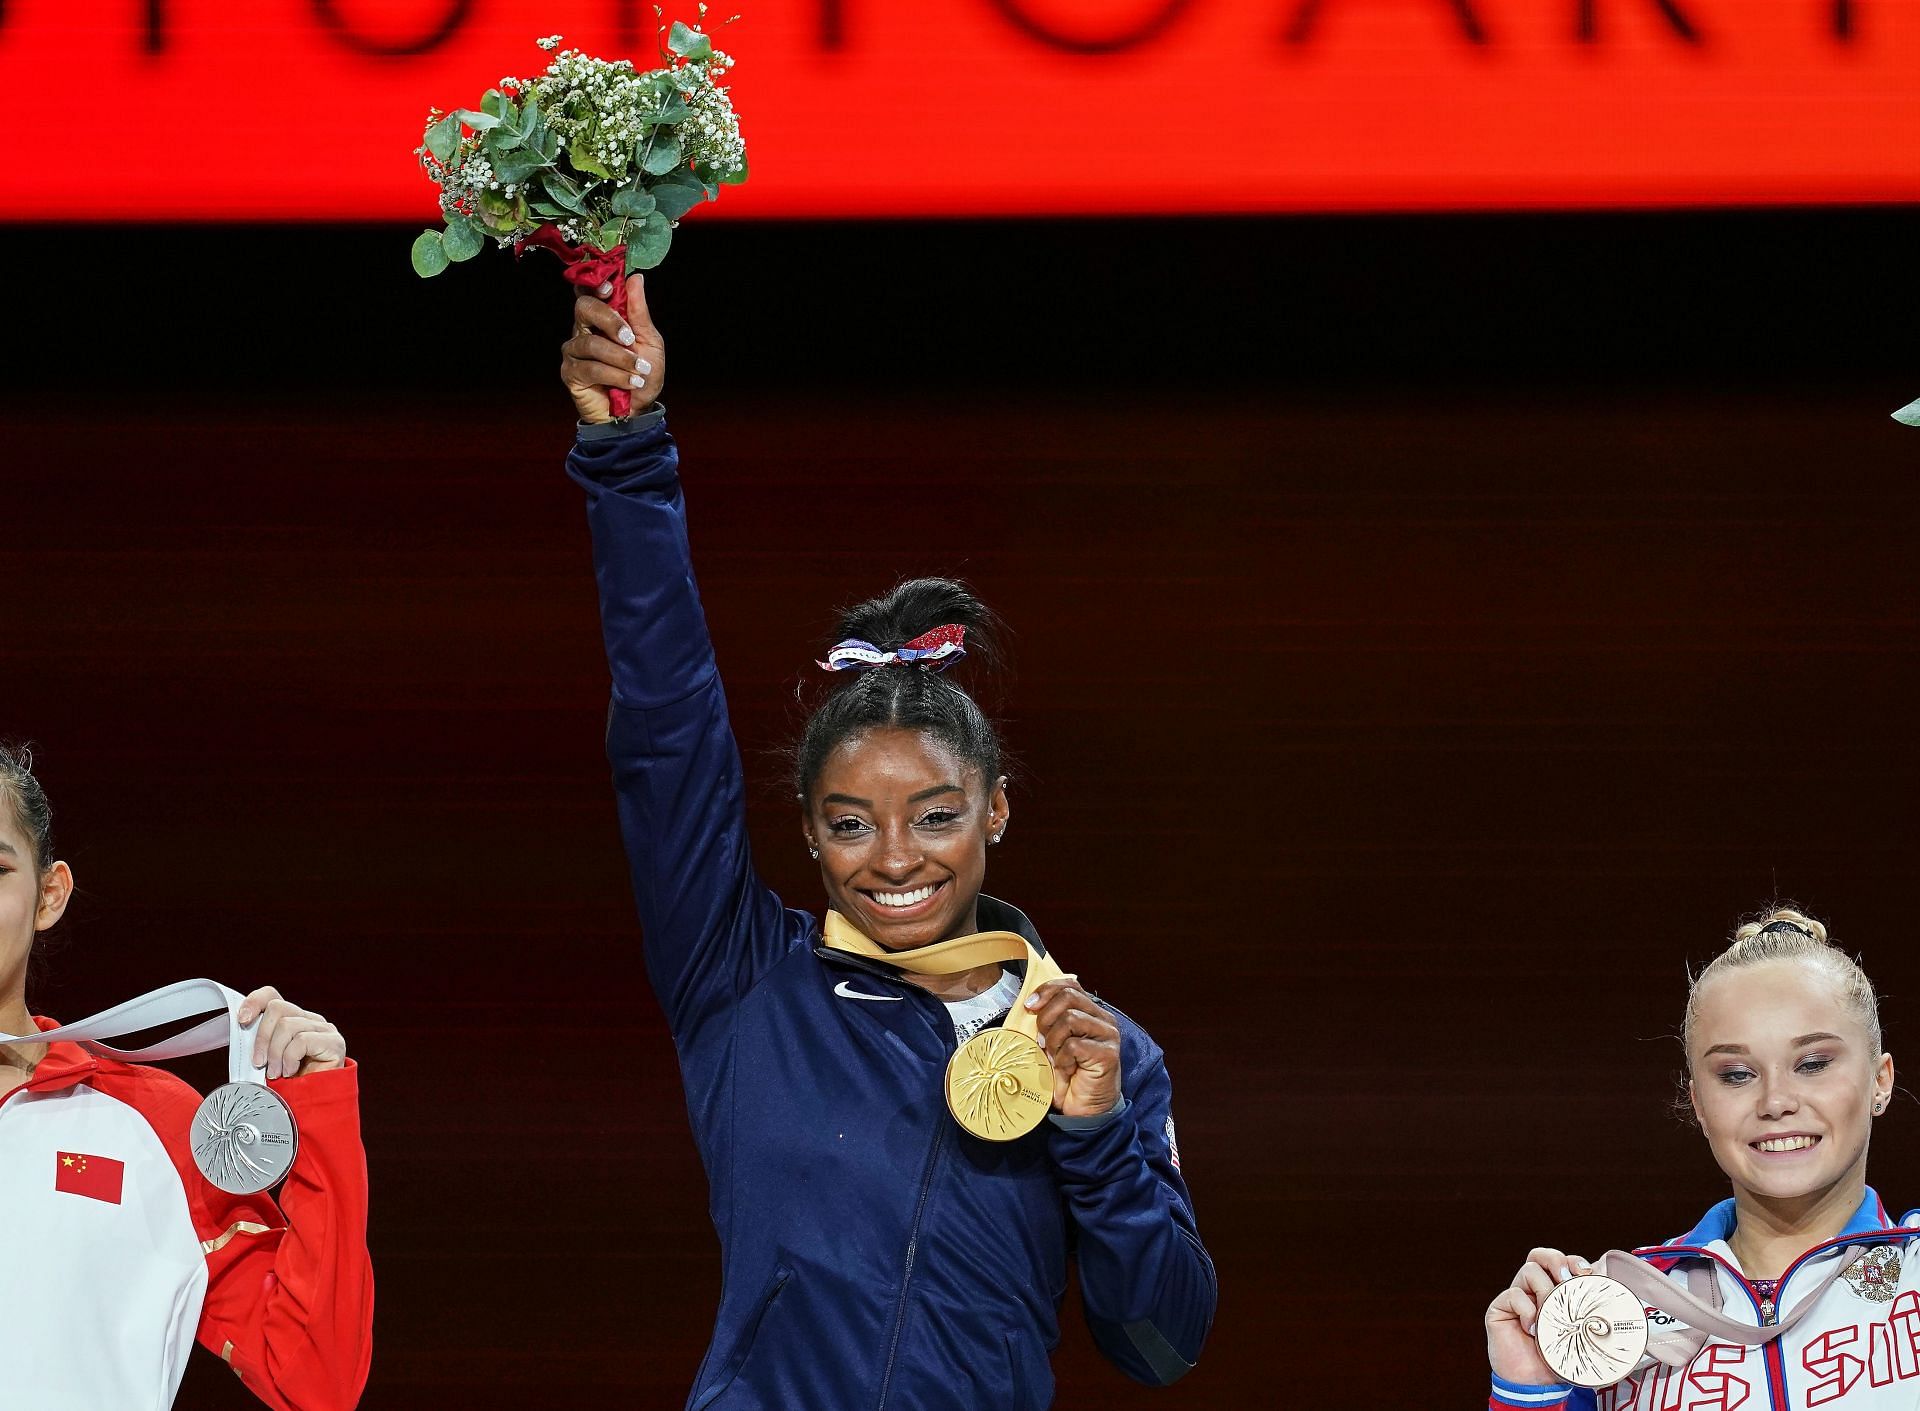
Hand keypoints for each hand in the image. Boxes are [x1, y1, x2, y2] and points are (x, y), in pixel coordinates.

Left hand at [236, 987, 346, 1079]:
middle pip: (277, 1007)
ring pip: (287, 1025)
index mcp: (293, 1021)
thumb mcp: (264, 1060)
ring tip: (277, 1073)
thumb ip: (259, 1041)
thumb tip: (242, 1024)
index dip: (255, 1002)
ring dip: (275, 1054)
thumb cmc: (287, 1087)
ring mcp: (324, 1030)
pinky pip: (301, 1040)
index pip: (272, 996)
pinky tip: (292, 1072)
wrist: (311, 1110)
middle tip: (260, 1063)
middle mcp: (310, 1020)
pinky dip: (290, 1059)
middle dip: (262, 1038)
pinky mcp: (334, 1043)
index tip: (242, 1021)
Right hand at [560, 273, 664, 422]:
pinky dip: (615, 375)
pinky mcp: (571, 373)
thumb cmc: (642, 374)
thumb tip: (635, 278)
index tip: (610, 289)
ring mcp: (574, 351)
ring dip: (621, 358)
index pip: (590, 293)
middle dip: (610, 320)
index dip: (595, 286)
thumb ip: (639, 312)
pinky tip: (631, 382)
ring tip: (640, 371)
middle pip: (584, 308)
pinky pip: (591, 368)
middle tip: (630, 338)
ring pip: (591, 343)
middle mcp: (583, 330)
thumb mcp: (649, 341)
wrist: (638, 410)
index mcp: (602, 318)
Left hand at [1025, 976, 1121, 1118]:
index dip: (1046, 991)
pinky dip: (1062, 1059)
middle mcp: (1103, 1019)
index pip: (1069, 985)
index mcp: (1091, 1012)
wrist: (1083, 1110)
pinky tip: (1067, 1070)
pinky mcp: (1108, 1053)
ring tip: (1056, 1057)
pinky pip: (1073, 1045)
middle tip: (1043, 1040)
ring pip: (1070, 1019)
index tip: (1029, 1006)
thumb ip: (1049, 1021)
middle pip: (1068, 997)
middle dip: (1046, 1018)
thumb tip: (1030, 1003)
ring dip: (1054, 1041)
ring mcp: (1108, 1035)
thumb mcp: (1053, 1042)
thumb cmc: (1068, 1076)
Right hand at [1485, 1246, 1592, 1385]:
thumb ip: (1590, 1314)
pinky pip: (1514, 1295)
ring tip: (1551, 1315)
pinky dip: (1527, 1310)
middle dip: (1556, 1259)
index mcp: (1553, 1291)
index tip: (1587, 1273)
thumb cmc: (1559, 1359)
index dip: (1573, 1261)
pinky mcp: (1500, 1308)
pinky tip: (1534, 1330)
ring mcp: (1516, 1297)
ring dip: (1545, 1290)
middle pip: (1539, 1255)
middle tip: (1567, 1278)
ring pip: (1528, 1271)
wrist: (1535, 1385)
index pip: (1560, 1262)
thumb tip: (1612, 1295)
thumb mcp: (1580, 1335)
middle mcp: (1533, 1289)